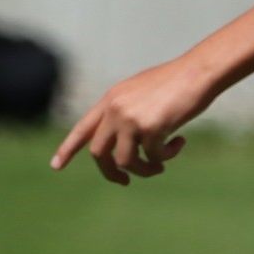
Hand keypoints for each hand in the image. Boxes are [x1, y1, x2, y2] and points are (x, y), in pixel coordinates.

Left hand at [50, 57, 212, 185]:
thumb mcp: (142, 93)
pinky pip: (153, 157)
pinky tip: (179, 143)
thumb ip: (127, 113)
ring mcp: (130, 119)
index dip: (68, 149)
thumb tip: (122, 146)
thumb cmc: (176, 82)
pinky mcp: (150, 128)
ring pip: (125, 161)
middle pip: (99, 153)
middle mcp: (115, 109)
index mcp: (111, 99)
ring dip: (144, 169)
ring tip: (160, 165)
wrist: (198, 72)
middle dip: (111, 172)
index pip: (83, 128)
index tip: (55, 166)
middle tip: (125, 181)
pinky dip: (166, 156)